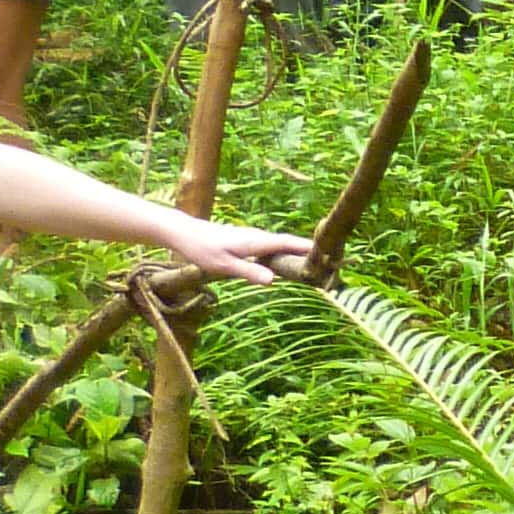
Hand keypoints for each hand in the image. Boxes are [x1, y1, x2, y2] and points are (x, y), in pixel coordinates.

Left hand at [161, 214, 316, 284]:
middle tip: (329, 262)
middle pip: (289, 243)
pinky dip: (284, 252)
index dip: (308, 248)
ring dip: (297, 252)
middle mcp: (258, 237)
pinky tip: (286, 262)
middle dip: (308, 251)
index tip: (328, 253)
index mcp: (257, 241)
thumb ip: (249, 272)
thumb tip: (273, 280)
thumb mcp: (224, 265)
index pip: (288, 243)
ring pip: (281, 245)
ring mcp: (253, 238)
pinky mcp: (247, 241)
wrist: (184, 233)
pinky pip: (272, 246)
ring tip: (313, 264)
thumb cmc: (202, 249)